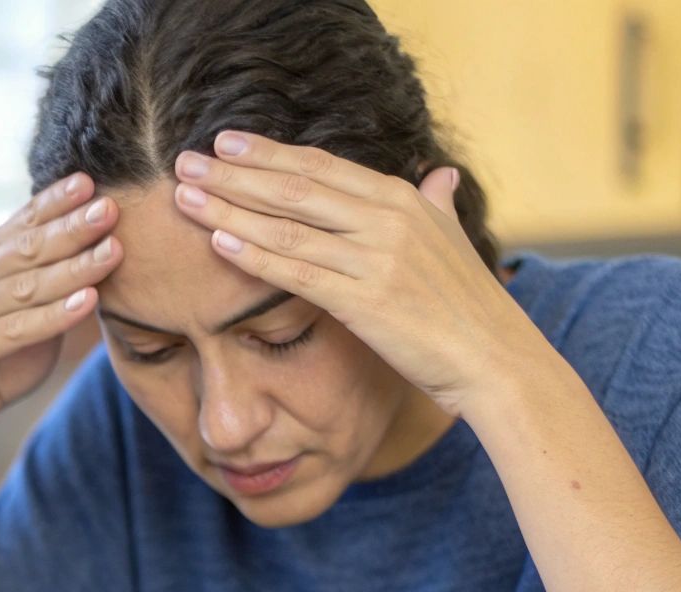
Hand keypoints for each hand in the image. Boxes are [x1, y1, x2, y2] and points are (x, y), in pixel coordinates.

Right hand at [0, 173, 121, 450]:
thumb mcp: (28, 310)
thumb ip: (53, 278)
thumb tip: (106, 241)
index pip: (22, 223)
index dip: (54, 202)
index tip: (89, 182)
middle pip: (27, 249)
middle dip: (72, 227)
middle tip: (110, 208)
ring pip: (26, 287)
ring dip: (73, 268)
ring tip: (113, 251)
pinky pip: (16, 330)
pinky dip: (54, 316)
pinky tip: (87, 302)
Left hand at [171, 131, 544, 413]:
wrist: (495, 359)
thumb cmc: (469, 306)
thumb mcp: (453, 241)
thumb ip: (438, 204)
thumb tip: (440, 174)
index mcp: (402, 199)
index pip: (321, 165)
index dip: (269, 152)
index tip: (225, 142)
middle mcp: (387, 219)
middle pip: (295, 187)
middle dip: (234, 172)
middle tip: (185, 161)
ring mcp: (376, 258)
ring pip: (286, 226)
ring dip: (229, 208)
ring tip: (185, 196)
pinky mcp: (366, 301)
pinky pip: (297, 273)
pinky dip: (254, 255)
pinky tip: (218, 242)